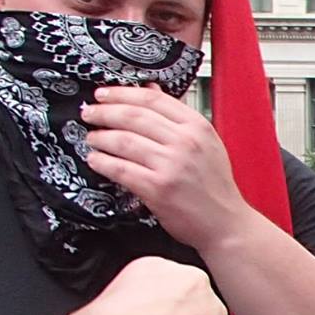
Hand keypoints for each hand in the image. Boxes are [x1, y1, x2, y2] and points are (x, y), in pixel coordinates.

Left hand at [80, 87, 250, 251]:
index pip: (153, 99)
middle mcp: (186, 143)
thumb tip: (150, 90)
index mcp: (198, 127)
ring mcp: (171, 165)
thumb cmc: (215, 187)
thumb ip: (178, 118)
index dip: (122, 93)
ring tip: (92, 138)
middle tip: (89, 113)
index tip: (103, 94)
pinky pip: (120, 169)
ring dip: (100, 137)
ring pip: (123, 141)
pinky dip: (102, 162)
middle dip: (104, 112)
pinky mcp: (157, 188)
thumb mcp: (207, 144)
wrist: (225, 223)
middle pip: (133, 116)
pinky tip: (95, 160)